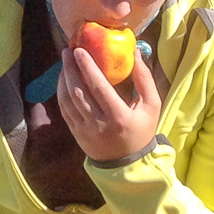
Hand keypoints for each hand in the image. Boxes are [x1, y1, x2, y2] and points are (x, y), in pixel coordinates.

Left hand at [57, 44, 161, 161]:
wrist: (128, 163)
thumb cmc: (142, 130)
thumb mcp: (151, 106)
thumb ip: (144, 79)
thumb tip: (136, 53)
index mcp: (119, 116)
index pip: (99, 87)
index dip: (87, 67)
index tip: (80, 50)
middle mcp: (99, 124)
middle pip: (79, 92)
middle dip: (70, 69)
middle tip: (68, 51)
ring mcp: (85, 130)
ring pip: (68, 101)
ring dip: (63, 79)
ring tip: (65, 61)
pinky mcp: (77, 134)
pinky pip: (64, 110)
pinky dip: (61, 92)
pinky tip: (64, 80)